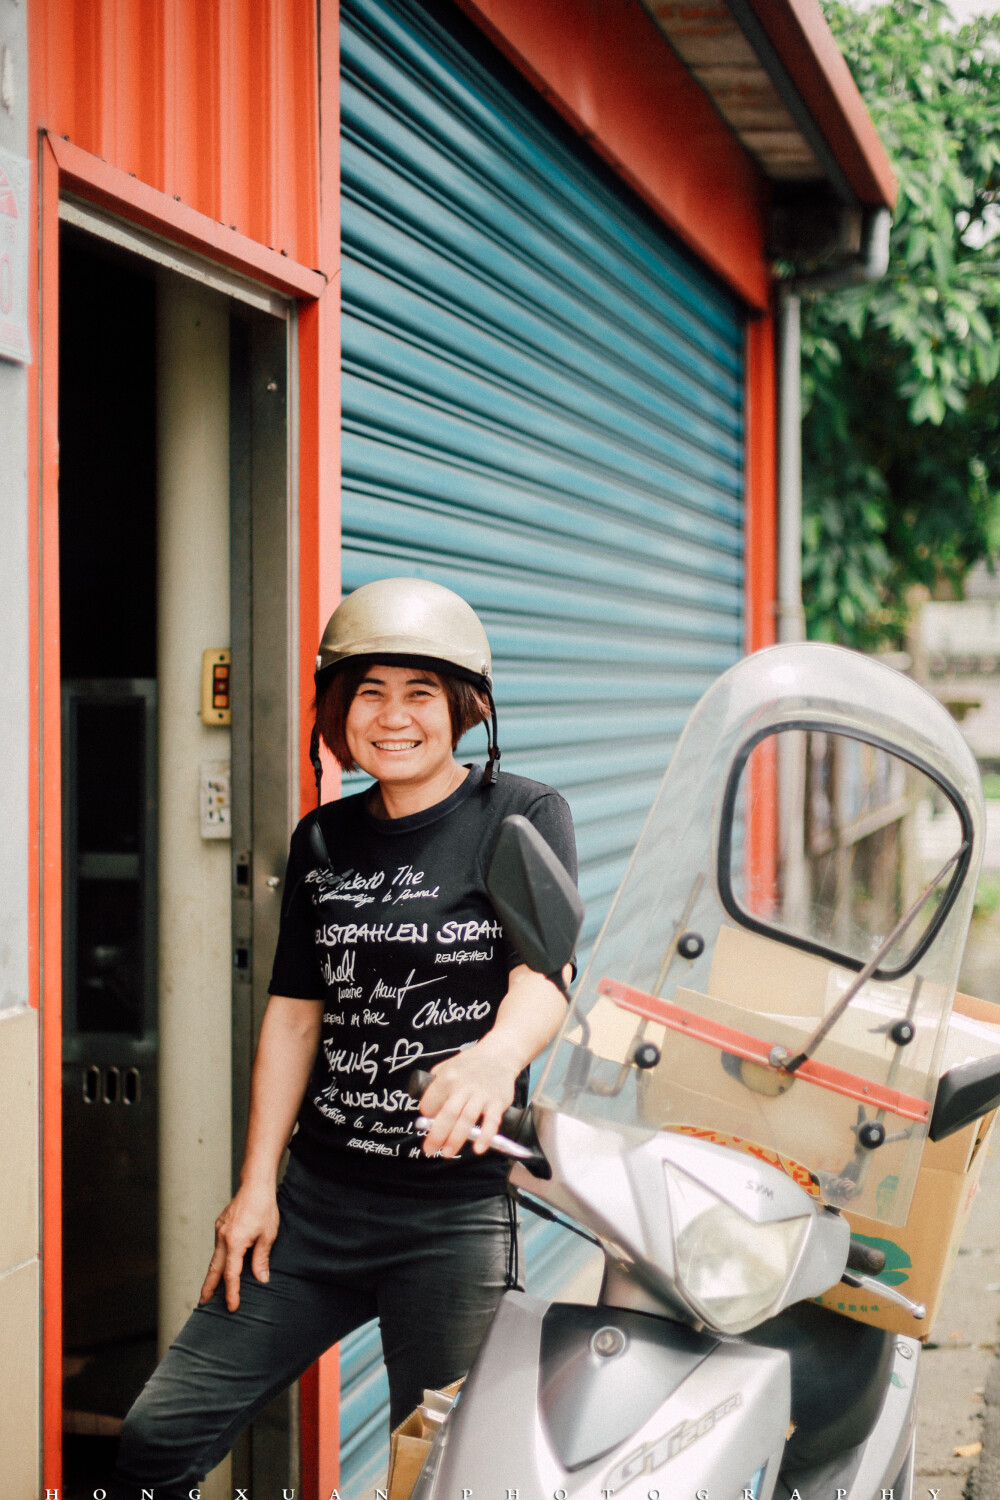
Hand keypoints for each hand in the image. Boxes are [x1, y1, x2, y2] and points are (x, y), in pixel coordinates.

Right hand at [199, 1180, 280, 1311]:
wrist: (255, 1185)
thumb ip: (261, 1259)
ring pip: (214, 1257)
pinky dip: (218, 1259)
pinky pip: (218, 1246)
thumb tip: (261, 1279)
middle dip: (208, 1288)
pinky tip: (222, 1264)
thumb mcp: (267, 1236)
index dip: (231, 1292)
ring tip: (211, 1289)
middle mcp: (223, 1238)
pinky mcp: (220, 1225)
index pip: (231, 1274)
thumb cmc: (264, 1209)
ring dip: (213, 1274)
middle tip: (202, 1304)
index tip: (232, 1306)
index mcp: (235, 1242)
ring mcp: (219, 1231)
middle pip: (214, 1269)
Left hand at [417, 1037, 518, 1158]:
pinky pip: (491, 1122)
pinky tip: (478, 1148)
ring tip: (447, 1153)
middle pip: (447, 1115)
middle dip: (436, 1136)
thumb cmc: (471, 1064)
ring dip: (455, 1139)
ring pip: (466, 1120)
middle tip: (430, 1150)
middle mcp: (463, 1086)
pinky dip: (485, 1136)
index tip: (427, 1126)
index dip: (427, 1117)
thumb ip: (435, 1083)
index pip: (430, 1103)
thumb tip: (426, 1108)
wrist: (499, 1055)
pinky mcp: (497, 1102)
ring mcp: (481, 1095)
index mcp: (447, 1077)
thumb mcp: (448, 1065)